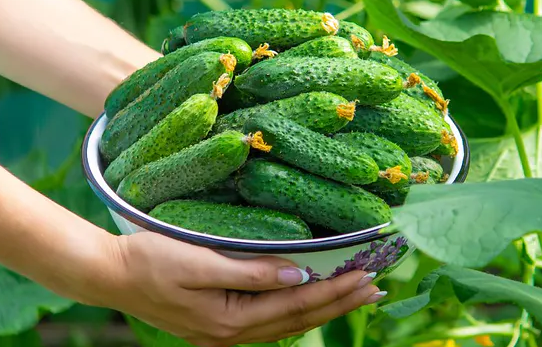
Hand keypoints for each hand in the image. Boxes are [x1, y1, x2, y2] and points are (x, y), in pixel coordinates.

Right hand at [97, 232, 383, 346]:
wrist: (110, 275)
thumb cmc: (152, 260)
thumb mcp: (200, 261)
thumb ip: (252, 272)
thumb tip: (300, 275)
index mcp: (232, 318)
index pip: (299, 305)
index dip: (335, 291)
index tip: (368, 275)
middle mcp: (233, 334)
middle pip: (300, 319)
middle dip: (341, 303)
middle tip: (377, 287)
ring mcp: (225, 334)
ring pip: (288, 324)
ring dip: (324, 310)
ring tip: (355, 296)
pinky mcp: (218, 326)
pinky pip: (270, 324)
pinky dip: (297, 314)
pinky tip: (310, 305)